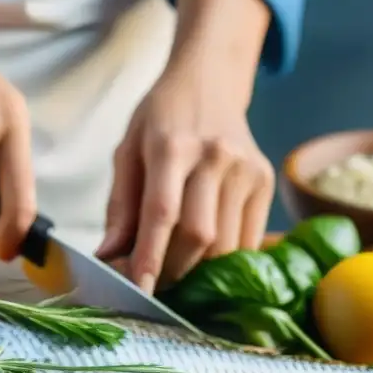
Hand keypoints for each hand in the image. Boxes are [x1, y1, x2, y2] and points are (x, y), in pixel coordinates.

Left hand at [95, 54, 274, 294]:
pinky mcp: (264, 181)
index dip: (150, 257)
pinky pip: (248, 239)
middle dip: (174, 270)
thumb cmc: (161, 120)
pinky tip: (206, 259)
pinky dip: (225, 260)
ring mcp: (245, 169)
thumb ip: (119, 205)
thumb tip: (108, 256)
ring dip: (200, 271)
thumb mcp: (127, 150)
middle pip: (199, 235)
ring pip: (226, 244)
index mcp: (171, 145)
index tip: (140, 290)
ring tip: (178, 272)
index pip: (162, 212)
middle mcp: (215, 156)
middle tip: (155, 283)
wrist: (211, 82)